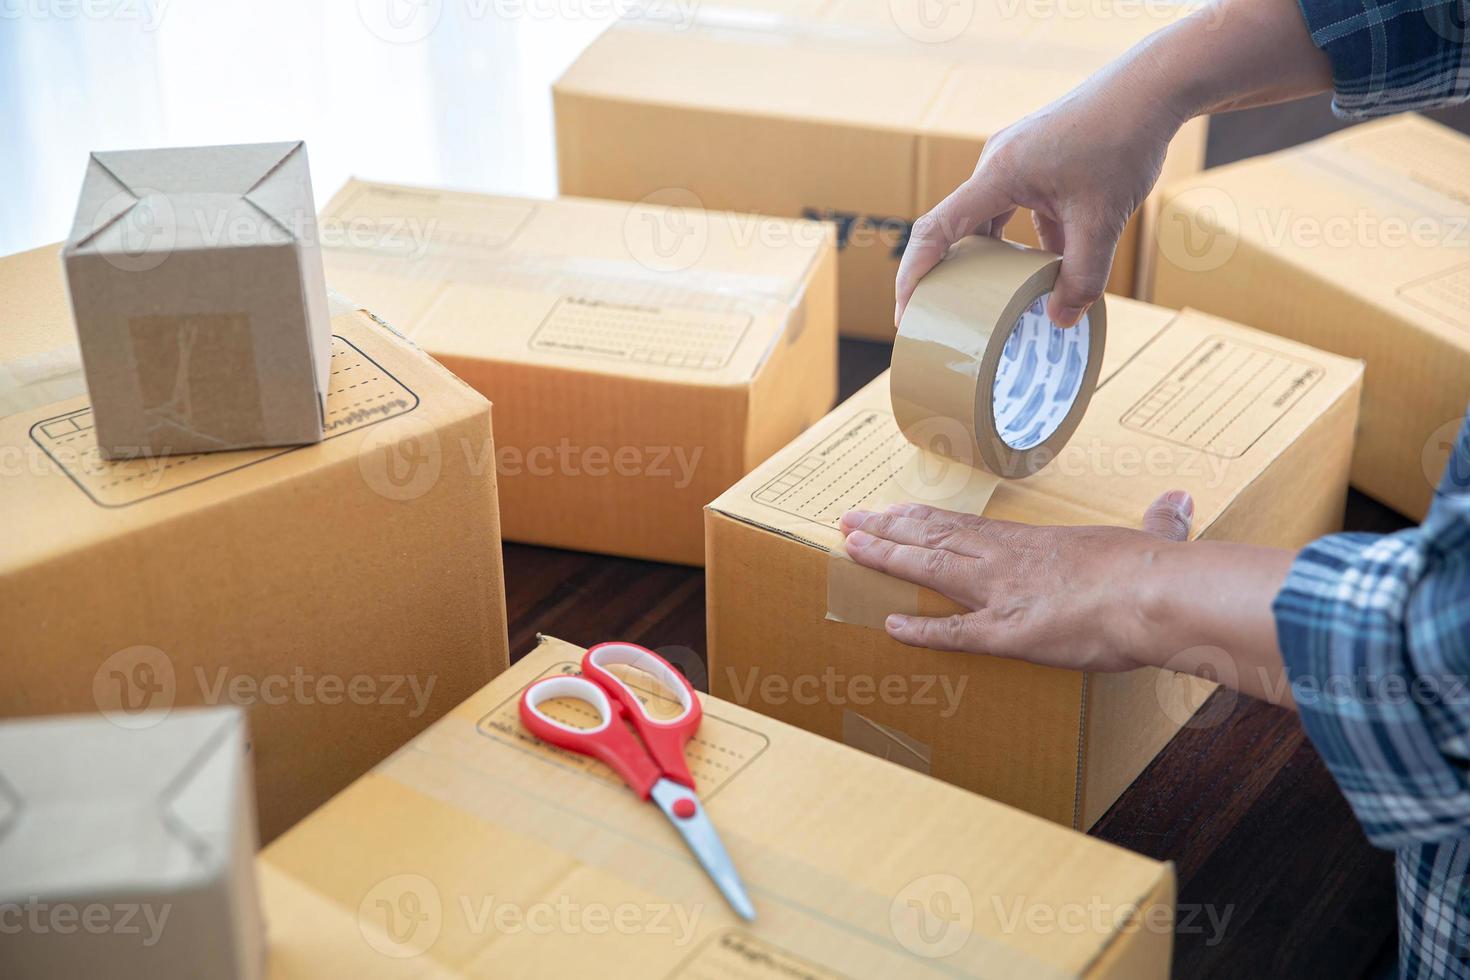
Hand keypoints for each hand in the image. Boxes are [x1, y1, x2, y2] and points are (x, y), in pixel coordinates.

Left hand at [839, 491, 1194, 671]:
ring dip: (888, 557)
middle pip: (935, 538)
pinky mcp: (1007, 632)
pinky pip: (954, 632)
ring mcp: (1003, 593)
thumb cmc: (1156, 571)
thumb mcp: (1155, 541)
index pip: (966, 526)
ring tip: (852, 548)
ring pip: (931, 568)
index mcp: (1036, 543)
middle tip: (850, 521)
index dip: (925, 519)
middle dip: (888, 529)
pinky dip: (921, 630)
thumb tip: (1180, 501)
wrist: (1155, 594)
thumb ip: (1160, 524)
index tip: (893, 510)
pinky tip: (890, 625)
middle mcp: (1008, 560)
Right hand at [895, 65, 1182, 327]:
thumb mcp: (1103, 220)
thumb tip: (1061, 320)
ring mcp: (1014, 159)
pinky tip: (1051, 264)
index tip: (906, 312)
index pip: (936, 230)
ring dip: (995, 258)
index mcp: (997, 174)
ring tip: (1000, 298)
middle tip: (947, 315)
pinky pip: (1016, 208)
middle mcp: (995, 163)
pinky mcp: (1035, 160)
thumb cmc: (1122, 141)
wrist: (1151, 88)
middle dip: (951, 273)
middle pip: (957, 227)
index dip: (914, 274)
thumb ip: (1083, 276)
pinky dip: (1027, 239)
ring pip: (990, 220)